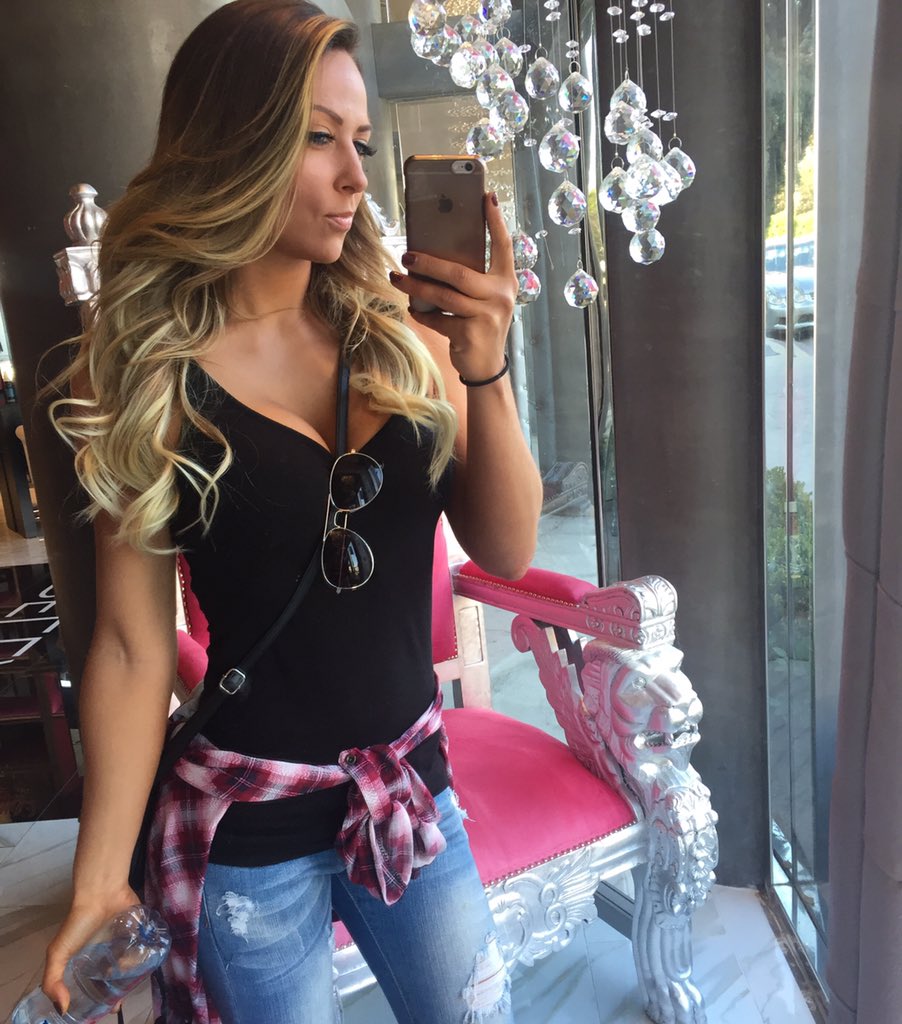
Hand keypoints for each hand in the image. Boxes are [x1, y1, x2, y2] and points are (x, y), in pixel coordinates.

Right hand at [42, 884, 139, 1014]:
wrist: (101, 893)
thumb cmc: (78, 923)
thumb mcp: (59, 952)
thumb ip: (52, 980)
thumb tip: (62, 1008)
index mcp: (88, 963)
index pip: (95, 988)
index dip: (100, 1002)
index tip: (108, 1010)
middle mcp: (107, 956)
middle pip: (116, 982)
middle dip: (117, 994)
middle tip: (119, 1002)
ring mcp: (125, 945)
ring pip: (132, 969)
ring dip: (132, 978)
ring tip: (129, 981)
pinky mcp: (140, 934)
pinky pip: (146, 951)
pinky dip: (145, 959)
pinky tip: (141, 965)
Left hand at [390, 192, 516, 381]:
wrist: (486, 366)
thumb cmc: (480, 325)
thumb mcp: (484, 299)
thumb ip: (472, 279)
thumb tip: (434, 255)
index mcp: (506, 281)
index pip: (503, 245)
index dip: (496, 221)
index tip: (486, 197)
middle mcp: (501, 296)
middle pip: (459, 273)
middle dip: (429, 263)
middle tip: (407, 255)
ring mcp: (487, 316)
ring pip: (443, 296)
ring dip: (416, 287)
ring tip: (397, 279)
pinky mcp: (471, 334)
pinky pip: (438, 319)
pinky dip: (422, 314)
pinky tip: (412, 308)